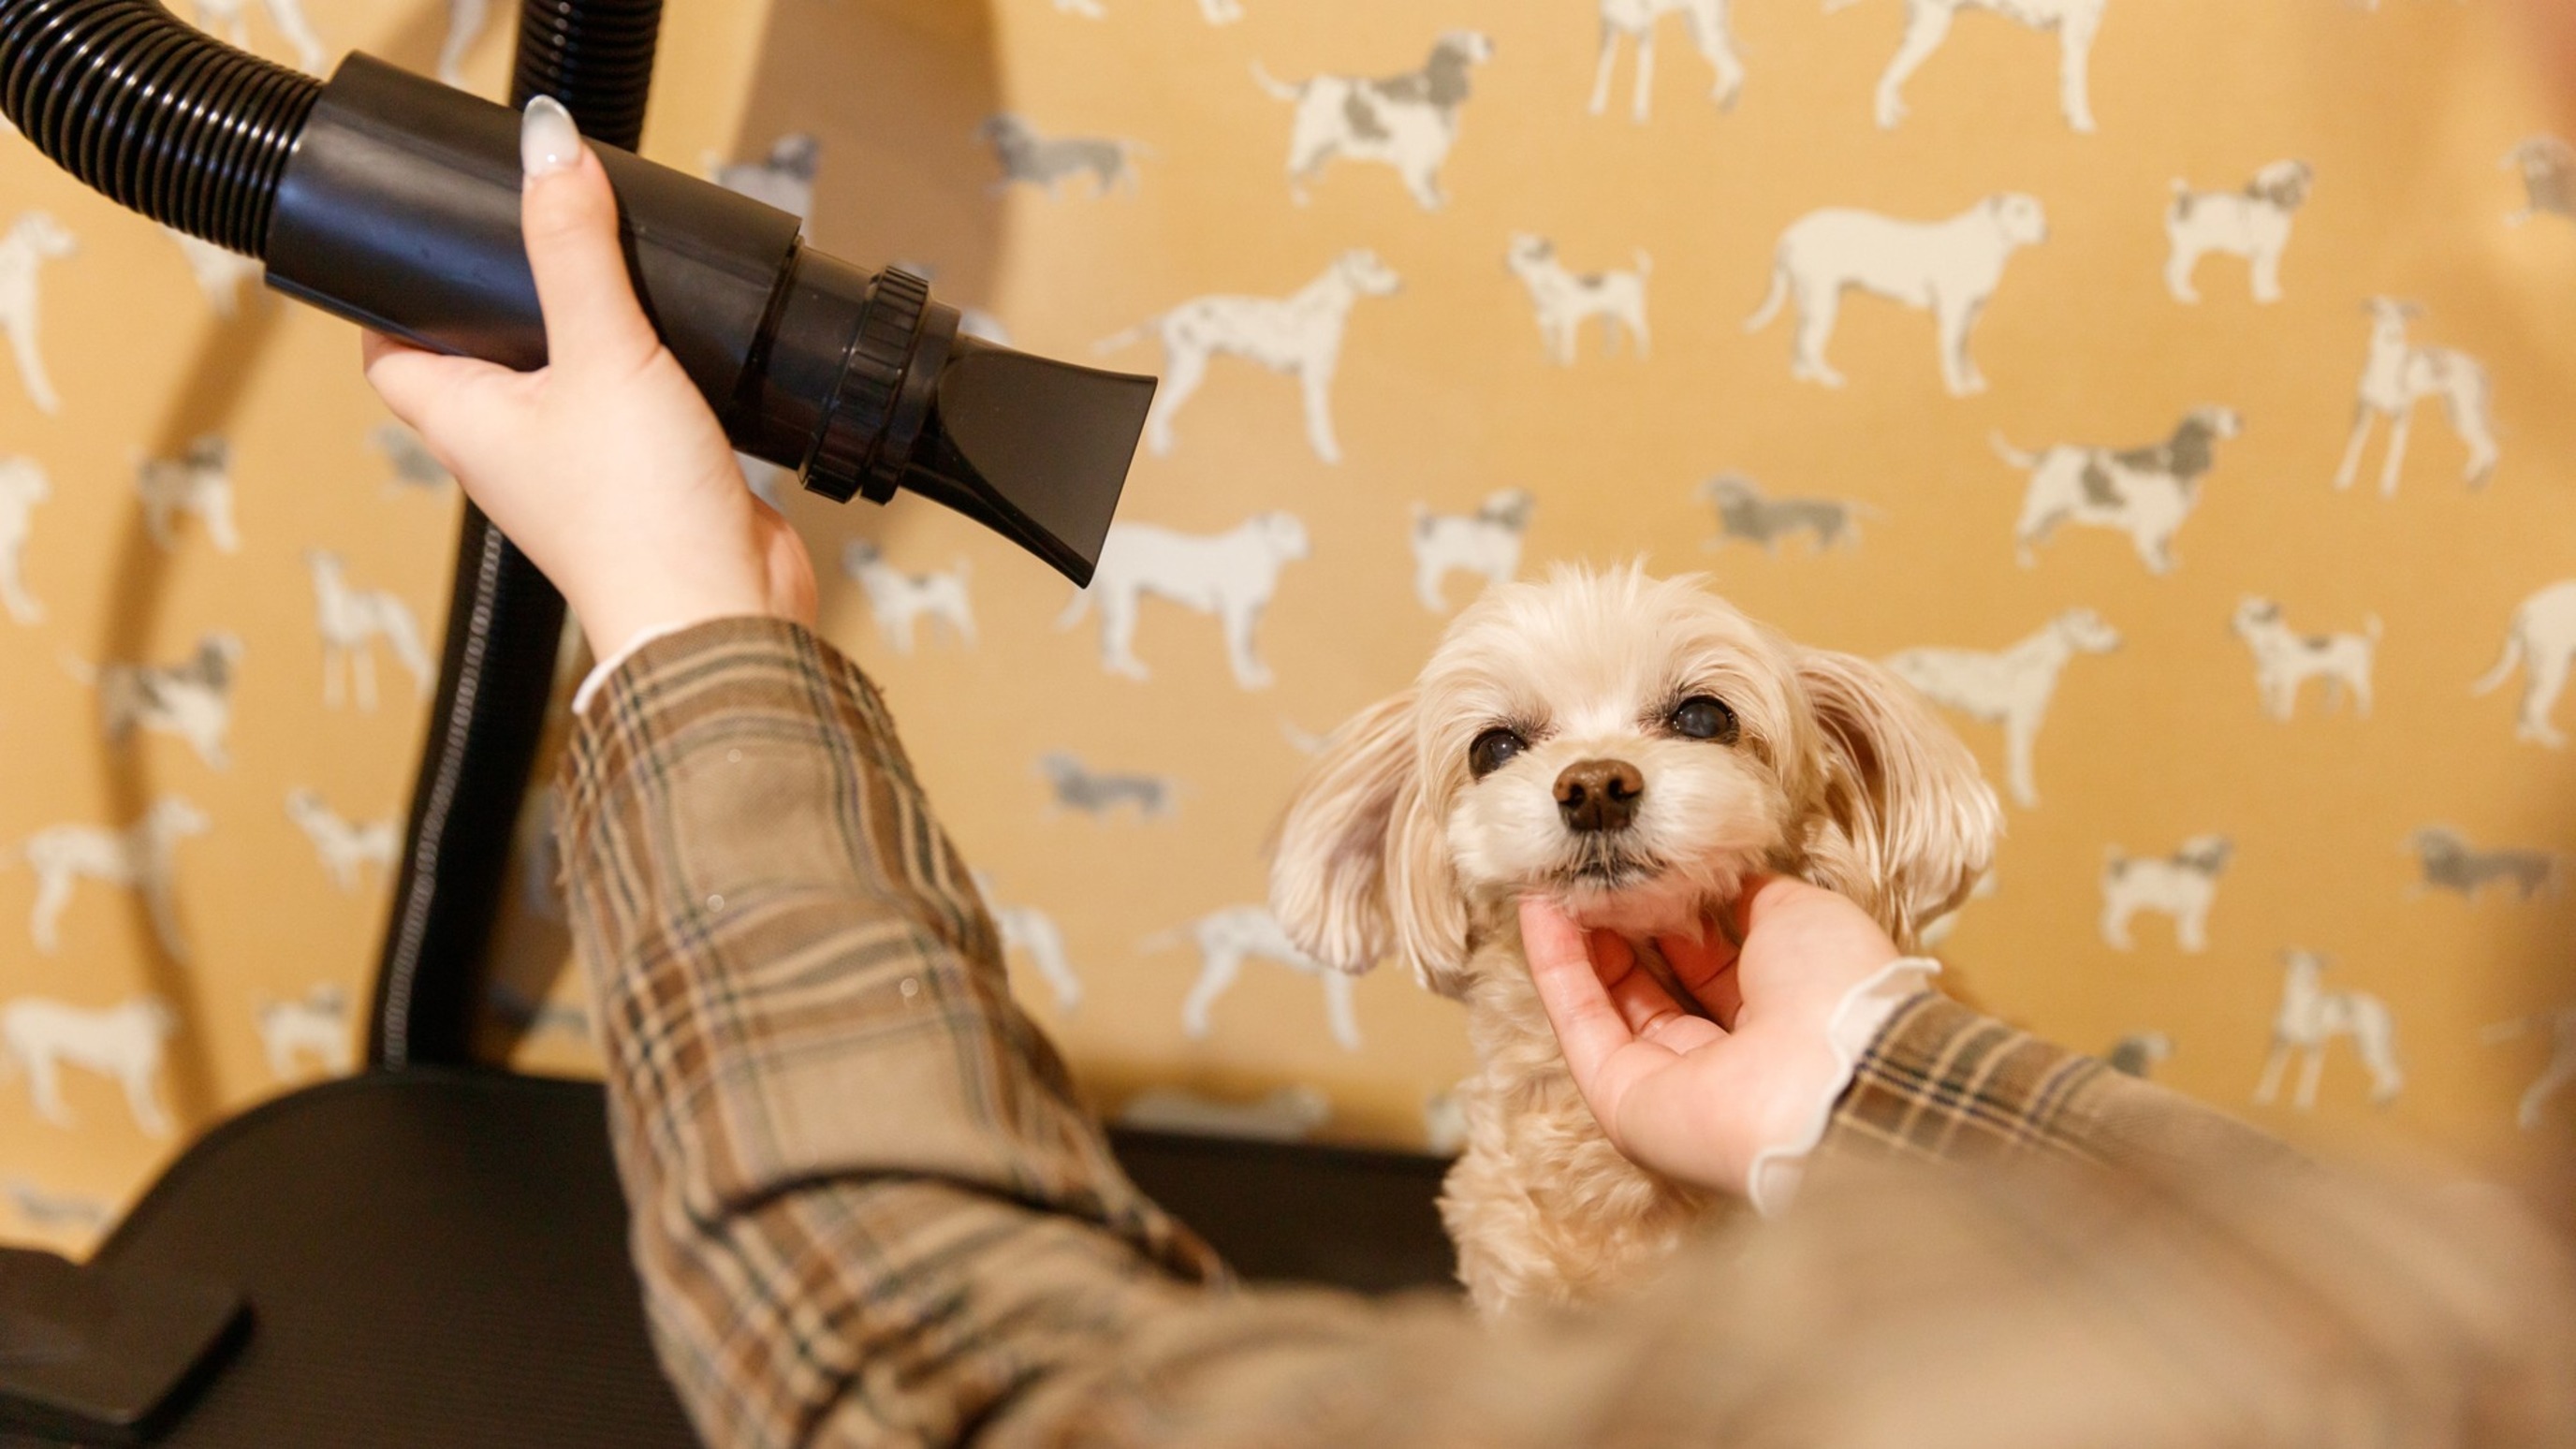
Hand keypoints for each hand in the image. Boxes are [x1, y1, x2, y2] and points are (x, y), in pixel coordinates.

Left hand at [361, 96, 815, 661]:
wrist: (722, 618)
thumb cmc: (637, 519)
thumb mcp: (604, 355)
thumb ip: (578, 249)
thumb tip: (547, 144)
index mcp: (466, 424)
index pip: (390, 350)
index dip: (389, 289)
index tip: (413, 234)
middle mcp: (513, 450)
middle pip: (481, 356)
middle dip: (503, 294)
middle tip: (528, 227)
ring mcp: (581, 468)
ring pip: (564, 380)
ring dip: (584, 331)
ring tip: (608, 269)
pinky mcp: (650, 478)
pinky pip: (635, 407)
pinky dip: (651, 369)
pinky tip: (683, 341)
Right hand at [1521, 877, 1906, 1197]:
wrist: (1837, 1075)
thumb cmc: (1835, 989)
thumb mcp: (1802, 917)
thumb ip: (1752, 898)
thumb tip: (1715, 880)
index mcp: (1774, 1020)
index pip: (1708, 964)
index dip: (1671, 914)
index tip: (1640, 864)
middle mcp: (1721, 1060)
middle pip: (1652, 986)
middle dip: (1618, 923)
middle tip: (1587, 865)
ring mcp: (1666, 1084)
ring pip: (1608, 1004)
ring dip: (1578, 938)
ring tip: (1554, 873)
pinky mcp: (1620, 1101)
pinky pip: (1581, 1024)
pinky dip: (1556, 964)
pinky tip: (1539, 907)